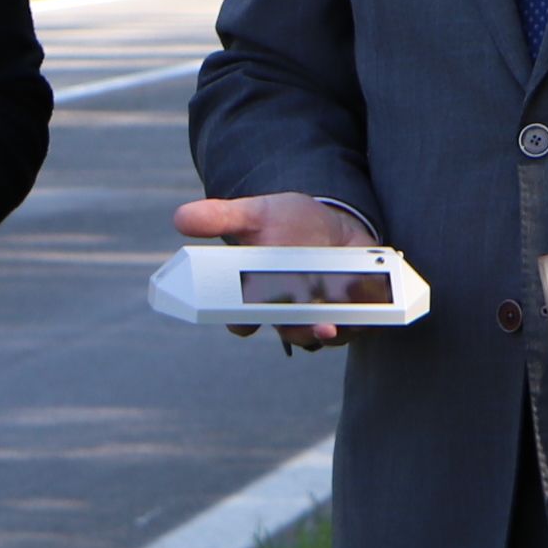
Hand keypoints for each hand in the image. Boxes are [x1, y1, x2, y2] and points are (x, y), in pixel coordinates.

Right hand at [171, 191, 376, 348]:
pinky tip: (367, 301)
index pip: (242, 321)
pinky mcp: (356, 308)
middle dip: (301, 331)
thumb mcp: (253, 215)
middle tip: (314, 326)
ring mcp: (323, 313)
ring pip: (326, 333)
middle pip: (290, 333)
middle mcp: (290, 312)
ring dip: (335, 328)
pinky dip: (365, 316)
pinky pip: (361, 322)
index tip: (247, 322)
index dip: (243, 324)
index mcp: (258, 298)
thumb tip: (180, 218)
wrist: (330, 221)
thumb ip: (220, 217)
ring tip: (342, 318)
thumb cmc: (286, 223)